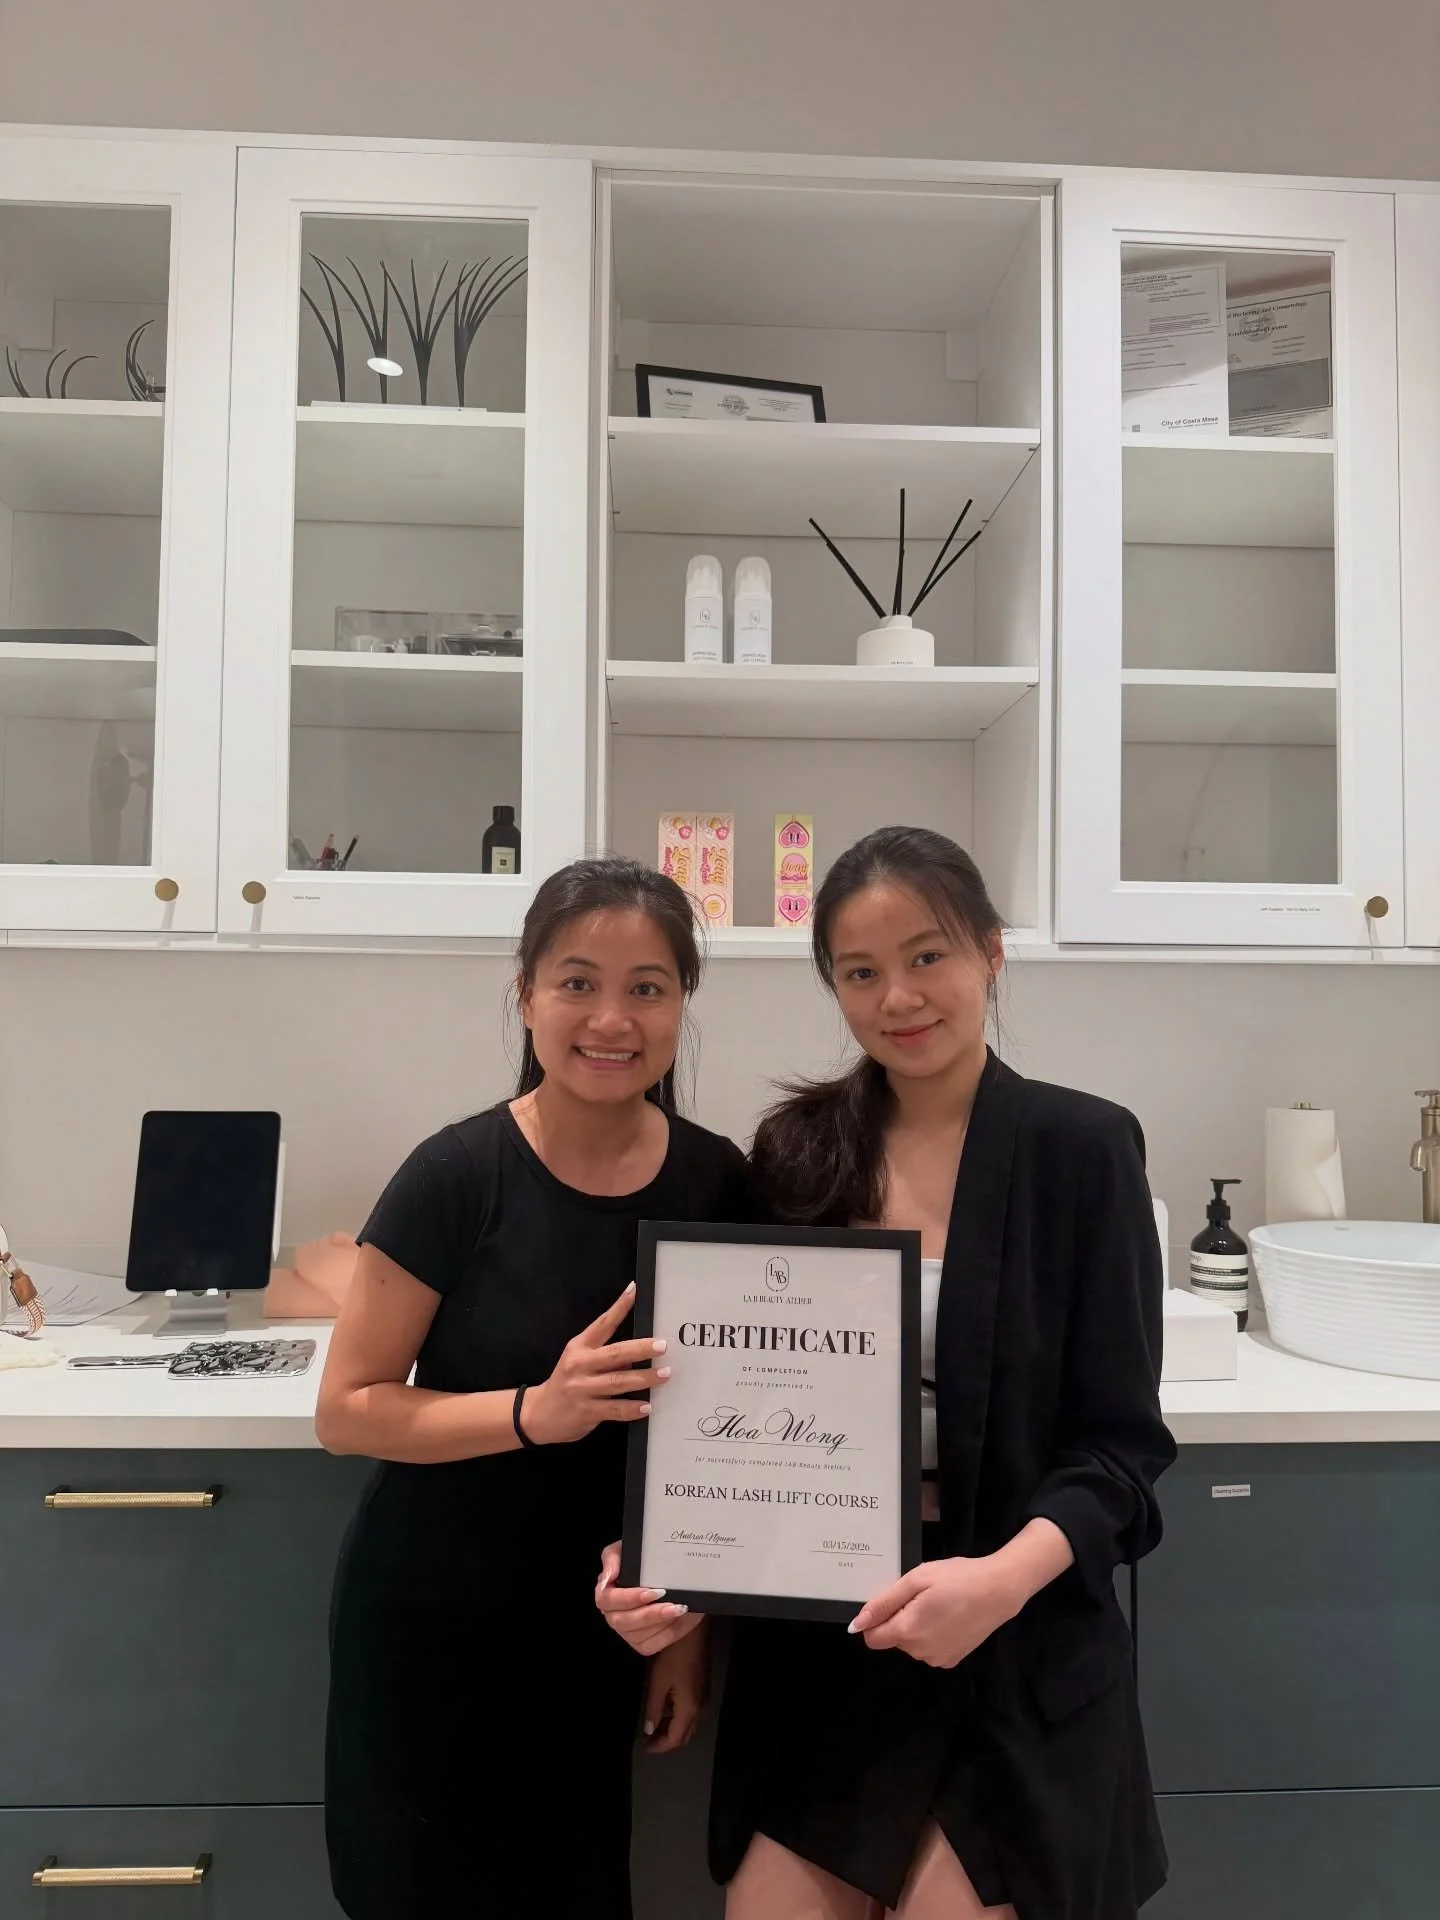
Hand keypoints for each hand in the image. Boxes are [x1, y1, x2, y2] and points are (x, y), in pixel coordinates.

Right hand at [521, 1284, 669, 1445]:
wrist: (538, 1414)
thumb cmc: (565, 1383)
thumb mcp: (578, 1362)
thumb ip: (604, 1357)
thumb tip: (636, 1356)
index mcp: (578, 1347)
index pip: (601, 1324)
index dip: (619, 1308)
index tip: (633, 1291)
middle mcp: (579, 1365)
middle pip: (615, 1354)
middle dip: (641, 1349)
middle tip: (662, 1345)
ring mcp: (582, 1389)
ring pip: (618, 1382)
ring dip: (644, 1378)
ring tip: (663, 1375)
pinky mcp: (586, 1412)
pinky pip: (615, 1409)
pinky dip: (632, 1408)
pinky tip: (647, 1406)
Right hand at [595, 1540, 704, 1654]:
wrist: (676, 1577)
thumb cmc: (648, 1561)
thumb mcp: (631, 1551)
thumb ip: (614, 1558)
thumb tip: (608, 1576)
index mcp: (607, 1592)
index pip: (606, 1600)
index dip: (627, 1598)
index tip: (649, 1592)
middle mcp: (614, 1614)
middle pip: (621, 1621)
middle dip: (646, 1613)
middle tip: (667, 1599)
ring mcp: (628, 1632)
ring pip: (637, 1636)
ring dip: (659, 1622)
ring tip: (678, 1608)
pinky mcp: (644, 1643)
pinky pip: (651, 1645)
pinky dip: (666, 1634)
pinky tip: (677, 1619)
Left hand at [641, 1626, 708, 1752]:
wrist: (693, 1629)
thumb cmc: (674, 1654)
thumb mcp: (659, 1681)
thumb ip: (654, 1708)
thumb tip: (649, 1729)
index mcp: (689, 1708)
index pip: (676, 1738)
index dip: (660, 1746)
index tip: (644, 1746)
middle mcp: (700, 1706)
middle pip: (685, 1734)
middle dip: (667, 1740)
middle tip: (649, 1739)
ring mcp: (703, 1696)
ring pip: (689, 1723)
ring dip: (673, 1728)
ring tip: (654, 1725)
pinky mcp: (702, 1686)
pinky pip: (691, 1711)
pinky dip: (678, 1717)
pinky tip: (665, 1708)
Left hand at [848, 1555, 1022, 1667]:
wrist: (999, 1590)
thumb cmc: (957, 1578)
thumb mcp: (917, 1580)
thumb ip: (884, 1603)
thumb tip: (857, 1624)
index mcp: (908, 1632)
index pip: (872, 1639)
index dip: (876, 1620)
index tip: (892, 1602)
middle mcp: (921, 1652)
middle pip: (893, 1639)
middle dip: (900, 1618)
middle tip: (923, 1595)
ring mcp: (938, 1659)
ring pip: (912, 1643)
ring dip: (917, 1626)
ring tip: (939, 1603)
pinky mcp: (953, 1659)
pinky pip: (929, 1648)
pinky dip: (932, 1634)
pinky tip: (949, 1616)